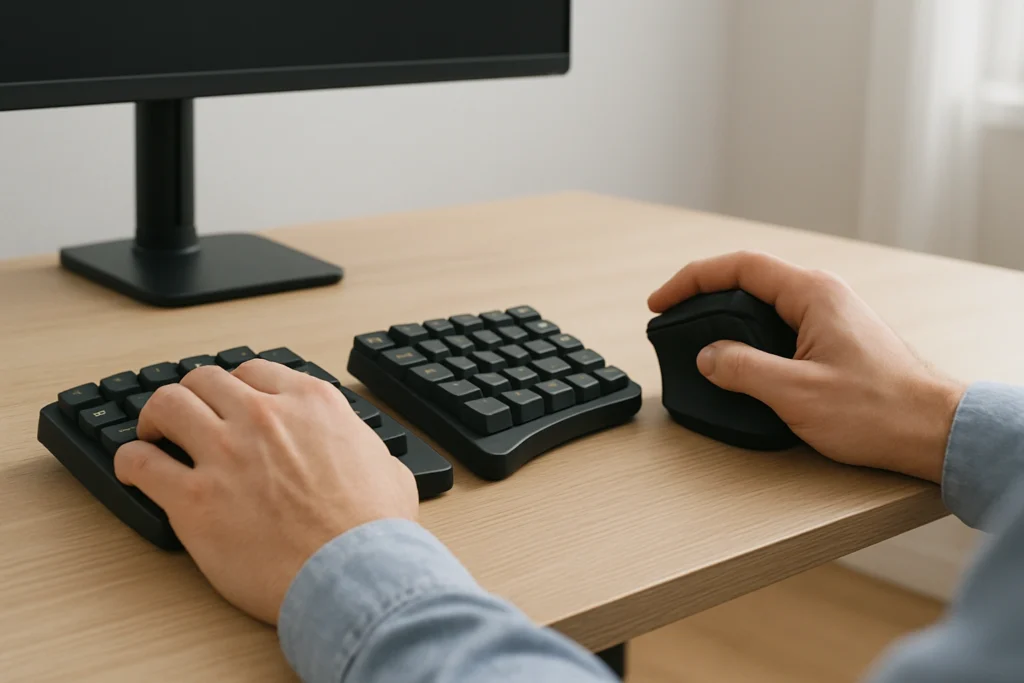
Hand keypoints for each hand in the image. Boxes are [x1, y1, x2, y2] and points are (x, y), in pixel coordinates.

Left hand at [113, 360, 417, 623]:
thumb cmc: (374, 531)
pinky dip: (130, 461)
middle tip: (188, 419)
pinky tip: (133, 470)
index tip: (230, 404)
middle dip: (194, 396)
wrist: (355, 575)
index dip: (238, 387)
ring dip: (156, 417)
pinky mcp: (194, 498)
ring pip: (168, 404)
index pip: (256, 371)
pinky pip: (141, 462)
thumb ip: (364, 447)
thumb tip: (367, 453)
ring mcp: (225, 453)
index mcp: (311, 404)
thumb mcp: (388, 468)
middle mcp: (264, 417)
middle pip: (205, 379)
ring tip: (154, 436)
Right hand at [648, 251, 965, 482]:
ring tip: (698, 342)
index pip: (738, 267)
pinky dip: (750, 336)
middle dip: (703, 297)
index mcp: (812, 294)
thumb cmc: (880, 411)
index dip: (691, 279)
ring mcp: (830, 317)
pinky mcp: (835, 340)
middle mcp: (823, 296)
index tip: (660, 301)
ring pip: (764, 305)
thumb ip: (743, 369)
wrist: (934, 432)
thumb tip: (708, 357)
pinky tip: (739, 362)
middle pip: (748, 281)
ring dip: (726, 319)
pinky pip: (780, 326)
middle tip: (672, 321)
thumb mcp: (797, 393)